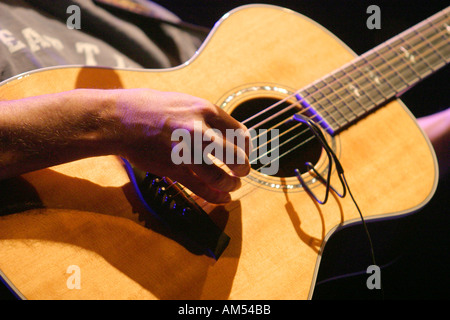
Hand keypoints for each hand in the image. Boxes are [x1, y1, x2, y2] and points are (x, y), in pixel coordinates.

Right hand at [110, 89, 250, 203]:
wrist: (120, 118)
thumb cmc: (150, 107)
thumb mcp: (184, 102)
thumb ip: (205, 117)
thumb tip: (224, 132)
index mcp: (205, 110)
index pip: (240, 133)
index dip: (246, 147)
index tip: (243, 153)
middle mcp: (200, 131)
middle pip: (236, 157)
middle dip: (243, 168)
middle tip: (242, 172)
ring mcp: (186, 151)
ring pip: (220, 176)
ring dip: (230, 184)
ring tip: (232, 186)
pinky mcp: (173, 168)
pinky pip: (200, 187)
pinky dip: (214, 196)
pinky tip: (222, 198)